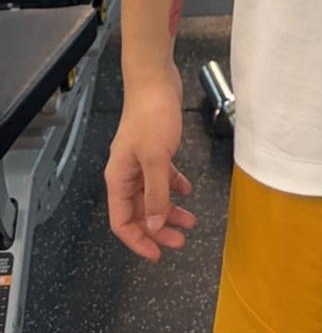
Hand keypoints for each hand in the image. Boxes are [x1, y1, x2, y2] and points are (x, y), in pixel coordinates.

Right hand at [106, 67, 195, 262]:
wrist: (155, 79)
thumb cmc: (151, 115)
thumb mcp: (156, 158)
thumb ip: (156, 194)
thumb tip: (156, 226)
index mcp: (119, 179)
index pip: (122, 221)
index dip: (138, 240)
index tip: (158, 254)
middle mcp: (127, 174)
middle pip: (139, 212)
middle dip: (159, 229)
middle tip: (181, 240)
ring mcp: (140, 162)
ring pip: (153, 196)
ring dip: (170, 210)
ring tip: (190, 220)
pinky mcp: (155, 149)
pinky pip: (162, 177)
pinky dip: (174, 186)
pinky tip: (188, 190)